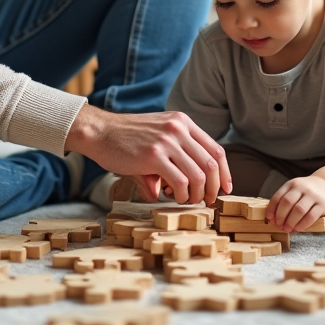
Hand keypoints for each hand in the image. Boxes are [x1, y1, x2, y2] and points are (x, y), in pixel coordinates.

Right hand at [64, 106, 230, 204]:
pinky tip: (171, 197)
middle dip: (214, 188)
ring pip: (199, 175)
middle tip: (208, 201)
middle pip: (211, 164)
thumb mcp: (157, 138)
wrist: (99, 132)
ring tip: (185, 200)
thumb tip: (187, 185)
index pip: (216, 149)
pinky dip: (181, 195)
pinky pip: (180, 182)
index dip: (225, 172)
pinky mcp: (153, 156)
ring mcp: (166, 141)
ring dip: (196, 195)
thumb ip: (176, 156)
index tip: (225, 189)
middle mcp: (178, 129)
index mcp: (182, 122)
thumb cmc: (126, 138)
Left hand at [268, 175, 324, 232]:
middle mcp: (302, 187)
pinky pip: (311, 216)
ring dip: (291, 222)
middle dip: (281, 216)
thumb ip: (285, 199)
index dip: (272, 209)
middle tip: (279, 225)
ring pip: (299, 210)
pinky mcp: (323, 204)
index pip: (278, 196)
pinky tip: (298, 229)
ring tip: (288, 229)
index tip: (269, 219)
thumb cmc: (306, 191)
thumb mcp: (295, 190)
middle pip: (288, 202)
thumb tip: (273, 218)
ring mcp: (313, 195)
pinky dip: (302, 224)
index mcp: (292, 184)